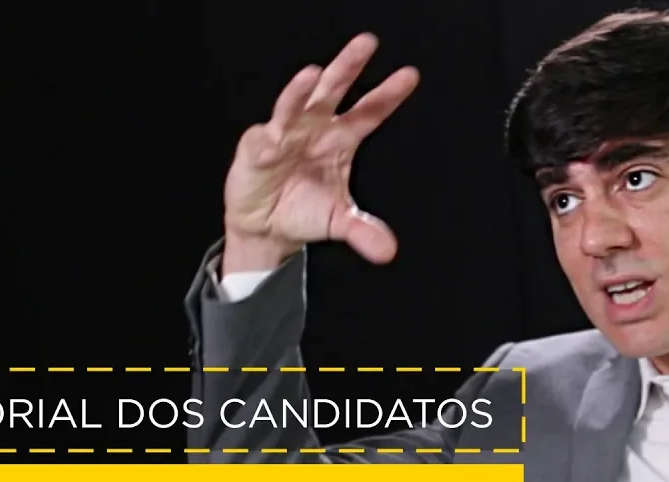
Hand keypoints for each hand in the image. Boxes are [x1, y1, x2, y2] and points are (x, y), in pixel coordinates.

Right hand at [221, 33, 418, 272]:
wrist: (267, 227)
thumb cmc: (303, 212)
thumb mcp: (338, 222)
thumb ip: (363, 231)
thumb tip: (388, 251)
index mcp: (341, 139)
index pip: (370, 112)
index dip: (388, 94)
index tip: (410, 76)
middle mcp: (316, 127)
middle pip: (335, 89)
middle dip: (349, 66)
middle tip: (367, 43)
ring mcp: (286, 132)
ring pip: (296, 103)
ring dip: (302, 89)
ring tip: (312, 73)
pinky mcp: (258, 146)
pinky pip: (265, 138)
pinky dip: (270, 136)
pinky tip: (273, 139)